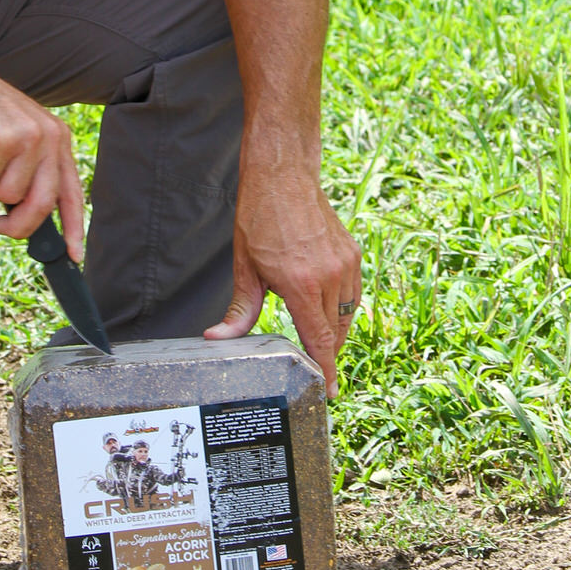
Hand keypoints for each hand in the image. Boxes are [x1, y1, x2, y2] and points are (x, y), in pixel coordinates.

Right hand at [0, 54, 85, 261]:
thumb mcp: (16, 140)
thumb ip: (31, 172)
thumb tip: (33, 220)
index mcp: (58, 138)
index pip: (71, 191)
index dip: (74, 227)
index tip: (74, 256)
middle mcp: (50, 136)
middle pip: (42, 204)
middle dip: (17, 225)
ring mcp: (28, 137)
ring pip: (9, 196)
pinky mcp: (4, 139)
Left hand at [203, 170, 361, 398]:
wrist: (283, 177)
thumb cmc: (260, 218)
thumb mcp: (244, 267)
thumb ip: (240, 310)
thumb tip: (217, 338)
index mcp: (300, 284)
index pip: (319, 341)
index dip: (325, 371)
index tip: (329, 392)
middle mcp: (329, 277)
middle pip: (334, 334)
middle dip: (325, 354)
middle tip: (313, 367)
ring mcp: (345, 265)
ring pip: (347, 316)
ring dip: (334, 331)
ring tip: (316, 338)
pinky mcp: (353, 254)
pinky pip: (353, 294)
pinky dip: (342, 308)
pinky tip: (325, 309)